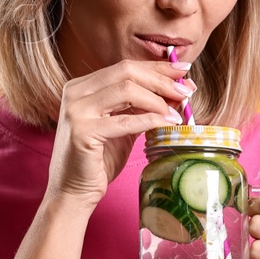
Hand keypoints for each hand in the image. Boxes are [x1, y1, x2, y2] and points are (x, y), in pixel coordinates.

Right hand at [45, 59, 195, 210]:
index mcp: (83, 86)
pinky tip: (167, 124)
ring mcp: (77, 111)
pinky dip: (150, 120)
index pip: (125, 67)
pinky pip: (124, 121)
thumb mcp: (124, 126)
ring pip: (126, 90)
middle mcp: (76, 93)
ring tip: (178, 111)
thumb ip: (143, 107)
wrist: (74, 191)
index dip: (157, 67)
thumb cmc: (99, 160)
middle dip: (161, 80)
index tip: (183, 70)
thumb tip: (178, 91)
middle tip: (186, 90)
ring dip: (158, 100)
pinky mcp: (82, 132)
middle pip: (127, 72)